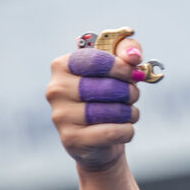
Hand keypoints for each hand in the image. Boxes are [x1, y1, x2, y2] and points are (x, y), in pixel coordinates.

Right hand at [47, 37, 143, 171]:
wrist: (99, 138)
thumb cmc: (108, 95)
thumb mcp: (118, 66)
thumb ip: (128, 50)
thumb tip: (133, 56)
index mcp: (63, 65)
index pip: (96, 60)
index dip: (121, 67)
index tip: (133, 73)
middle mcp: (56, 89)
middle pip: (108, 87)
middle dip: (130, 92)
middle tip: (132, 95)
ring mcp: (61, 115)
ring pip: (112, 111)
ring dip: (130, 112)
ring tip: (128, 112)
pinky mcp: (71, 139)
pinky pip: (112, 132)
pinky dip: (127, 130)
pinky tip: (124, 128)